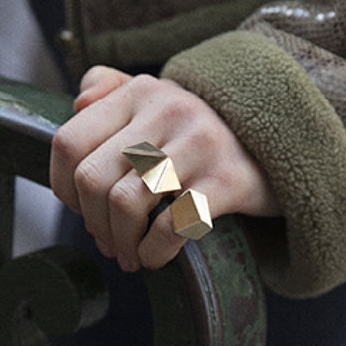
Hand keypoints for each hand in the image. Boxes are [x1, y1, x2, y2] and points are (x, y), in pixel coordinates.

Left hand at [50, 66, 279, 271]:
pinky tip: (156, 256)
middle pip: (92, 179)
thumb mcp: (159, 100)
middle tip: (108, 242)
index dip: (63, 187)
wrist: (282, 147)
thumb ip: (112, 90)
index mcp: (140, 92)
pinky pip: (170, 226)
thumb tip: (77, 103)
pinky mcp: (227, 180)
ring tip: (130, 254)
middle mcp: (167, 109)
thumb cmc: (203, 135)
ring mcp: (200, 143)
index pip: (69, 141)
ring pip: (125, 203)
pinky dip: (154, 251)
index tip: (81, 209)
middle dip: (93, 222)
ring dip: (121, 242)